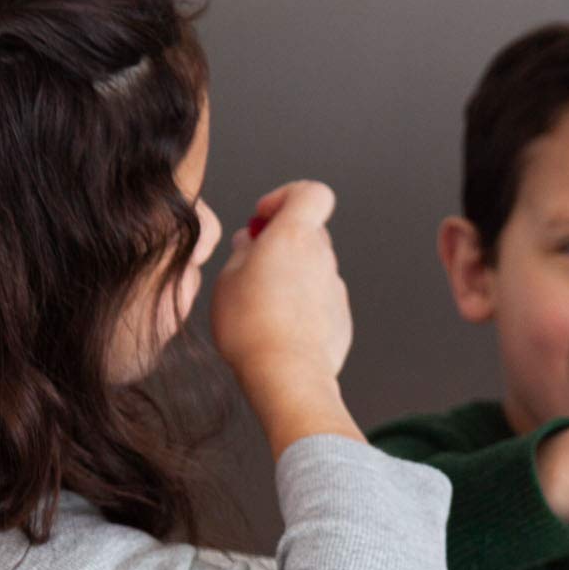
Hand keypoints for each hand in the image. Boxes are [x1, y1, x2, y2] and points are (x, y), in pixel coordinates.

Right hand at [209, 181, 358, 454]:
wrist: (287, 376)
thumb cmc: (251, 327)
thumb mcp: (227, 280)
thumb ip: (242, 252)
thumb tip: (250, 243)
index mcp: (295, 236)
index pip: (312, 194)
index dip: (286, 198)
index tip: (263, 217)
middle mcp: (322, 258)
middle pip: (308, 233)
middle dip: (282, 243)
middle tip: (252, 265)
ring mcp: (335, 288)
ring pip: (312, 269)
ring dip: (290, 277)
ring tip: (259, 305)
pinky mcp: (341, 318)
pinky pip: (319, 300)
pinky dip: (301, 306)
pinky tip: (277, 329)